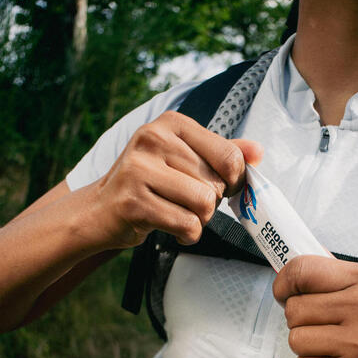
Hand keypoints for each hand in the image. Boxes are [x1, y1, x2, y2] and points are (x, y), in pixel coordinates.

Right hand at [86, 111, 262, 250]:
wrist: (99, 209)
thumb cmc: (148, 183)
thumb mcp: (183, 158)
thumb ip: (221, 153)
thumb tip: (258, 151)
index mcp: (171, 123)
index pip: (228, 155)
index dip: (234, 180)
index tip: (220, 187)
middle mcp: (153, 139)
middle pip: (216, 183)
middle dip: (210, 203)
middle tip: (186, 202)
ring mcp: (139, 170)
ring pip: (204, 205)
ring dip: (200, 220)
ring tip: (179, 214)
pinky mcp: (134, 203)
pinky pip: (187, 225)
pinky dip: (187, 234)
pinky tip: (172, 228)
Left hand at [272, 255, 357, 357]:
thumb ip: (343, 282)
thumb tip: (299, 272)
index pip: (302, 270)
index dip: (284, 283)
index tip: (284, 292)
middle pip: (294, 310)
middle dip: (303, 322)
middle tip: (325, 328)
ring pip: (296, 340)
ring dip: (310, 348)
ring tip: (337, 349)